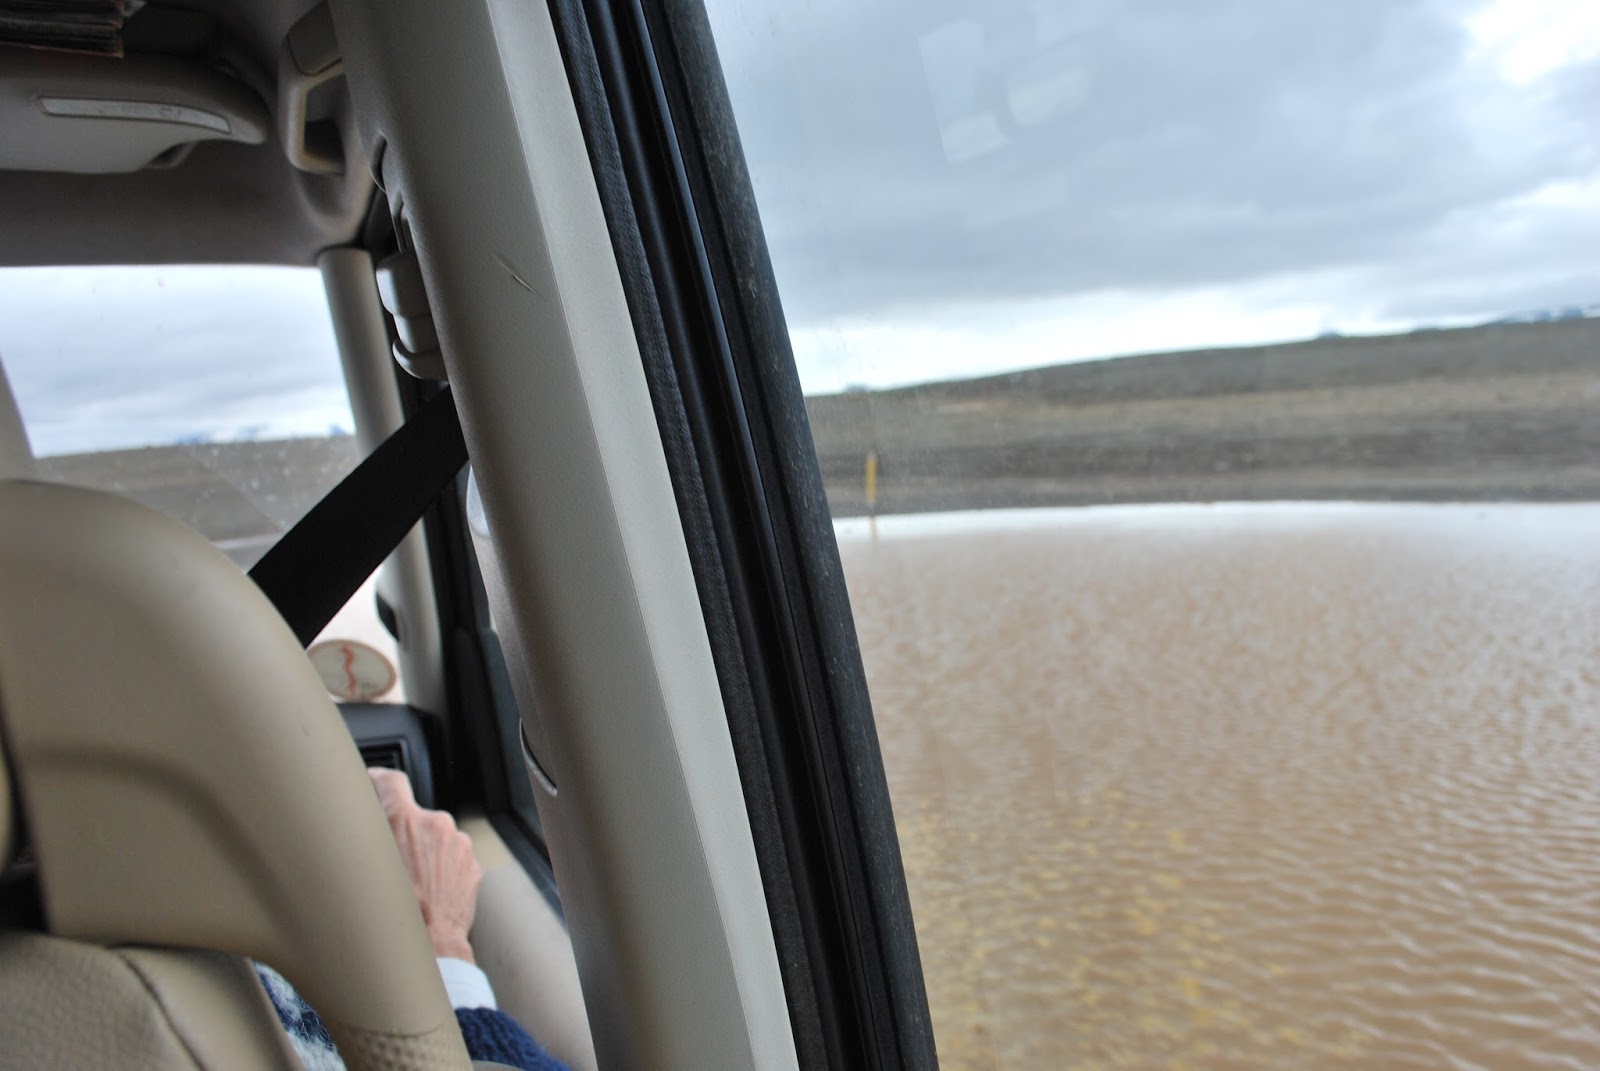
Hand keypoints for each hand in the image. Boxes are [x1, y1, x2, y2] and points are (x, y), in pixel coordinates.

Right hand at [368, 767, 482, 962]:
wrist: (429, 950)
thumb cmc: (388, 917)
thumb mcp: (358, 871)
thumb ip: (360, 837)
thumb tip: (355, 824)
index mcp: (403, 820)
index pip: (390, 781)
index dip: (378, 781)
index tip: (374, 784)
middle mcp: (436, 824)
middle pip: (413, 817)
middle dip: (401, 836)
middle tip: (388, 864)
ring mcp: (459, 844)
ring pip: (433, 840)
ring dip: (423, 856)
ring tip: (409, 888)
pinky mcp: (472, 864)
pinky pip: (451, 859)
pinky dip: (439, 871)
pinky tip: (426, 894)